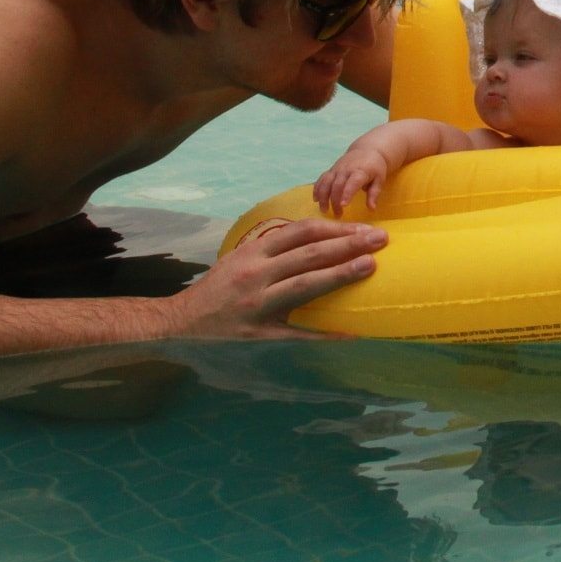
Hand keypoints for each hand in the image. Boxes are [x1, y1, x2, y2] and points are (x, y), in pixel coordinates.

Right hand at [167, 219, 385, 339]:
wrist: (180, 322)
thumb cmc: (217, 288)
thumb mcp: (241, 260)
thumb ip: (275, 250)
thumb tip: (319, 241)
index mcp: (254, 253)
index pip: (302, 232)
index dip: (336, 228)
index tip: (363, 228)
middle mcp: (256, 274)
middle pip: (309, 254)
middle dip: (348, 245)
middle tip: (381, 240)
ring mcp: (258, 304)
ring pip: (306, 285)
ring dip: (341, 274)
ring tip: (370, 266)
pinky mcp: (259, 333)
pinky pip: (298, 333)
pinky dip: (325, 332)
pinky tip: (351, 332)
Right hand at [313, 147, 389, 215]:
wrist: (366, 150)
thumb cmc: (375, 168)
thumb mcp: (379, 179)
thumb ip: (374, 193)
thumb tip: (371, 208)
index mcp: (360, 172)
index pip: (352, 182)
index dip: (347, 193)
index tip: (343, 205)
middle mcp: (346, 170)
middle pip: (337, 186)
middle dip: (335, 201)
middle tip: (338, 215)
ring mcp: (337, 169)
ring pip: (326, 183)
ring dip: (323, 197)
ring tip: (324, 210)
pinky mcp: (331, 170)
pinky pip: (321, 179)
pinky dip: (317, 189)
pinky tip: (316, 199)